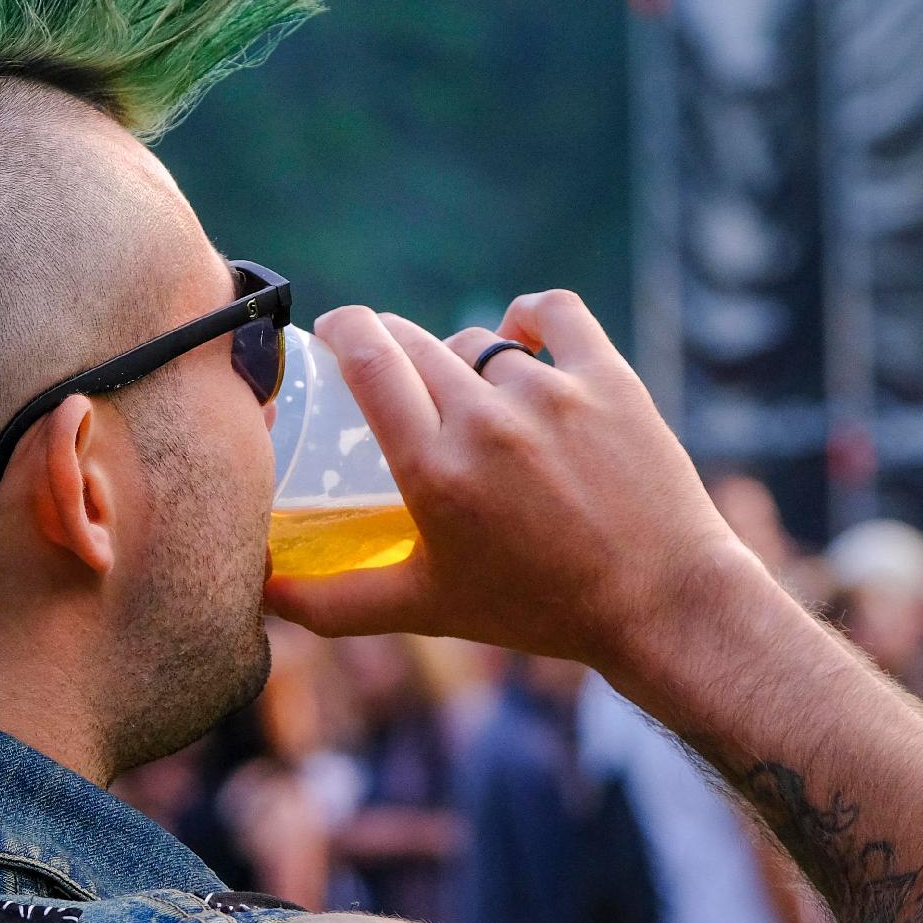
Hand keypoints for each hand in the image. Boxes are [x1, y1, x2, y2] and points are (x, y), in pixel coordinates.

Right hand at [264, 290, 748, 669]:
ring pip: (480, 342)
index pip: (367, 357)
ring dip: (467, 364)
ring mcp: (551, 394)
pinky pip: (552, 312)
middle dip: (395, 353)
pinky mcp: (608, 378)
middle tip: (402, 386)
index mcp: (433, 469)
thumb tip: (261, 594)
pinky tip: (522, 335)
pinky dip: (530, 317)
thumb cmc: (537, 610)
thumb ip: (334, 602)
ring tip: (479, 404)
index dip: (342, 331)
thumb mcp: (425, 608)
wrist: (661, 605)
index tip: (336, 335)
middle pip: (415, 342)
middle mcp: (487, 422)